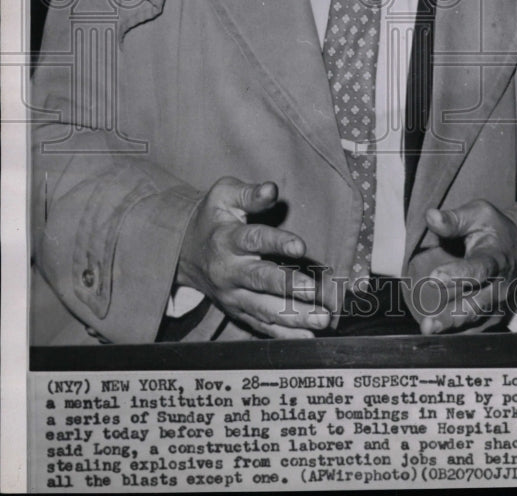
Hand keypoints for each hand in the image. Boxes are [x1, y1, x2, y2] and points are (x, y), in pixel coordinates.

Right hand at [176, 178, 329, 338]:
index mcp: (227, 239)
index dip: (277, 242)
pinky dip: (284, 334)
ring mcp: (233, 295)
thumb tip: (271, 189)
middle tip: (313, 291)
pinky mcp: (238, 311)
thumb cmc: (213, 218)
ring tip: (321, 319)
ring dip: (294, 316)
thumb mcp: (224, 196)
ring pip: (263, 308)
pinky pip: (261, 325)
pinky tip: (307, 337)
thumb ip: (249, 193)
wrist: (184, 252)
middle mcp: (229, 270)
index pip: (253, 239)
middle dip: (287, 286)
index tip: (300, 246)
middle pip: (259, 280)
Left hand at [419, 199, 516, 333]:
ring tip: (429, 331)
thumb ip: (454, 219)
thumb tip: (430, 216)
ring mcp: (498, 304)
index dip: (459, 274)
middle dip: (451, 315)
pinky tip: (440, 339)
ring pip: (475, 319)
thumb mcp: (479, 215)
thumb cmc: (496, 231)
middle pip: (475, 303)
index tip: (435, 277)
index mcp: (496, 258)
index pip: (479, 268)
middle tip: (428, 324)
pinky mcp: (495, 315)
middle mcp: (499, 285)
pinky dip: (460, 335)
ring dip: (452, 327)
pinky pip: (477, 329)